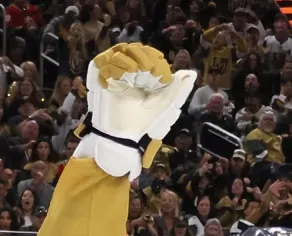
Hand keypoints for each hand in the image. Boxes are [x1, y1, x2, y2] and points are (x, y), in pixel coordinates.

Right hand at [82, 44, 195, 176]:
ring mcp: (114, 71)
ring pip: (120, 51)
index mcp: (145, 73)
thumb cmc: (145, 120)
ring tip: (134, 72)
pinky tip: (122, 77)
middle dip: (143, 56)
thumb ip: (180, 89)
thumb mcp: (167, 103)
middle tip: (147, 71)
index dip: (155, 58)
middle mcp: (129, 69)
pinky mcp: (100, 76)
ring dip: (130, 59)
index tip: (159, 75)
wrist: (125, 132)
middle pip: (135, 48)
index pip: (149, 53)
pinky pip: (104, 60)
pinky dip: (115, 65)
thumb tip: (191, 73)